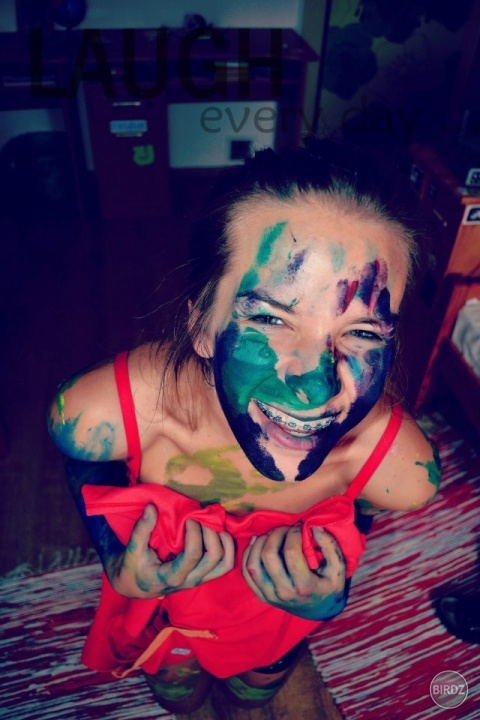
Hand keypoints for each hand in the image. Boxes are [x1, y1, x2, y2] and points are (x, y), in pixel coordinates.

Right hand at [107, 504, 234, 598]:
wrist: (136, 585)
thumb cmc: (133, 567)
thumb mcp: (132, 550)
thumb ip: (141, 529)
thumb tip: (151, 507)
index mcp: (171, 577)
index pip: (192, 555)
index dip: (194, 533)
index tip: (188, 518)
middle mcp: (189, 581)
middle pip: (214, 558)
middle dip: (211, 533)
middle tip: (201, 518)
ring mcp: (200, 579)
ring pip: (225, 563)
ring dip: (224, 540)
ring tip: (212, 524)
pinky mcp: (205, 575)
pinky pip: (225, 564)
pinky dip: (228, 546)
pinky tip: (218, 531)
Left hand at [242, 525, 346, 620]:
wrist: (320, 611)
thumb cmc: (329, 585)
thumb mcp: (338, 567)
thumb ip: (329, 545)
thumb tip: (313, 527)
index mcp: (304, 586)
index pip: (291, 553)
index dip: (293, 533)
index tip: (299, 527)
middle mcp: (284, 593)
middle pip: (268, 555)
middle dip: (276, 534)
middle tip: (285, 528)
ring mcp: (270, 596)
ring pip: (253, 564)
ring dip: (260, 542)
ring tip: (271, 534)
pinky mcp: (262, 596)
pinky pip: (247, 573)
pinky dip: (249, 554)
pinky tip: (257, 542)